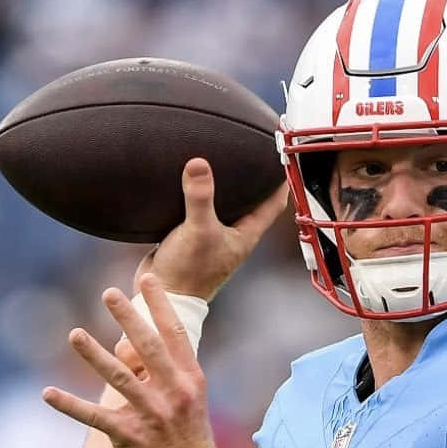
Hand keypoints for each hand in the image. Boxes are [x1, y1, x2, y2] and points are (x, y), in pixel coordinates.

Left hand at [43, 274, 216, 447]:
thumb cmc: (189, 441)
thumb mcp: (190, 402)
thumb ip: (169, 374)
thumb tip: (139, 347)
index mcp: (190, 381)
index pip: (176, 335)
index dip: (161, 305)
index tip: (148, 279)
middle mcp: (173, 394)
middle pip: (148, 347)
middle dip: (128, 317)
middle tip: (109, 293)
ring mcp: (152, 415)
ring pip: (118, 377)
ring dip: (94, 354)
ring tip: (74, 334)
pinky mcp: (129, 436)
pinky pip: (95, 417)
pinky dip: (69, 405)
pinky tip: (47, 393)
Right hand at [134, 158, 288, 300]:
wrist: (164, 296)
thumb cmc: (188, 274)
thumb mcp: (198, 231)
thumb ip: (200, 198)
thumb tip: (199, 164)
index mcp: (245, 234)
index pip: (274, 202)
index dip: (281, 179)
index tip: (283, 155)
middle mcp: (234, 234)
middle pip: (252, 200)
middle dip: (254, 177)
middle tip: (254, 151)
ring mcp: (214, 235)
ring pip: (227, 205)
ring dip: (227, 186)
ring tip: (226, 159)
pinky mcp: (193, 235)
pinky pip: (202, 209)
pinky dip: (202, 195)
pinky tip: (194, 181)